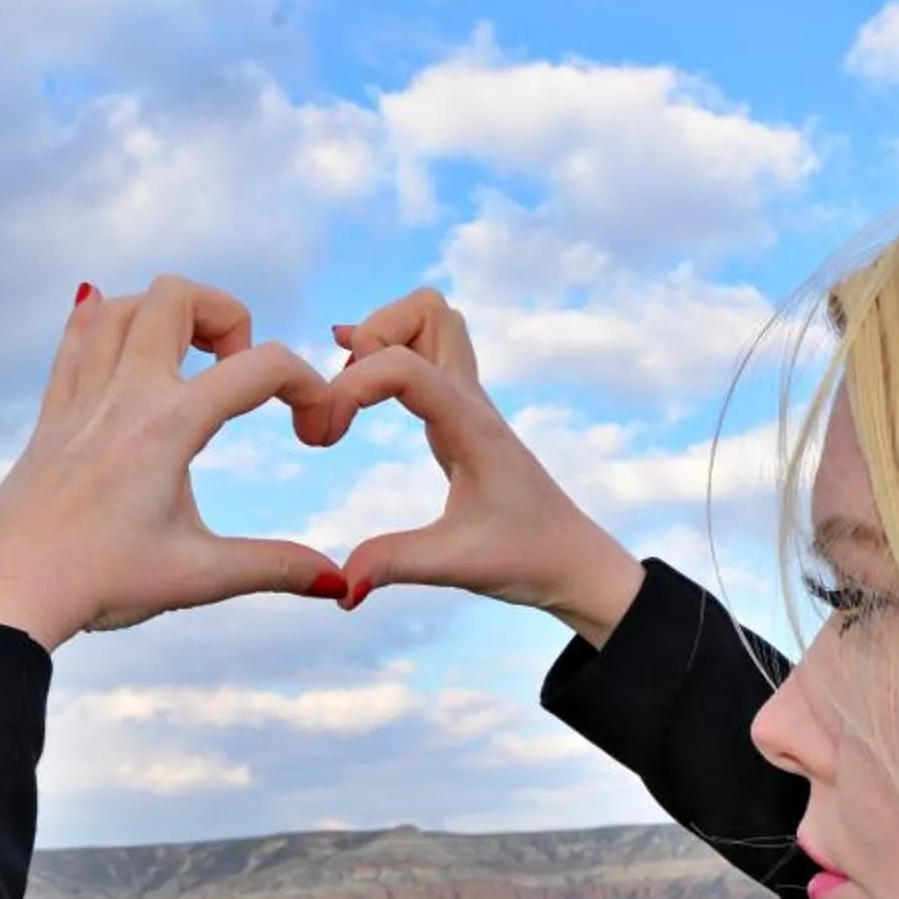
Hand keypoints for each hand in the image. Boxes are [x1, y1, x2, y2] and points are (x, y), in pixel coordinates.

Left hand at [0, 277, 345, 649]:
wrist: (7, 592)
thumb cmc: (100, 583)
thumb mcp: (198, 576)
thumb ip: (275, 569)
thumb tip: (339, 584)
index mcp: (167, 425)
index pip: (259, 366)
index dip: (309, 386)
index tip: (314, 432)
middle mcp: (122, 395)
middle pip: (176, 296)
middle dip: (226, 315)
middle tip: (236, 370)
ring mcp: (79, 398)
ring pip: (120, 305)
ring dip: (166, 316)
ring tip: (190, 363)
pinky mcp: (51, 415)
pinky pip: (77, 337)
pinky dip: (109, 326)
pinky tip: (129, 355)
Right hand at [299, 288, 643, 640]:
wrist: (575, 563)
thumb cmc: (527, 558)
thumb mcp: (456, 565)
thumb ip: (394, 564)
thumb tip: (339, 587)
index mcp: (472, 426)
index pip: (404, 364)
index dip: (352, 385)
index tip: (324, 438)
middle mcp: (472, 401)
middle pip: (428, 310)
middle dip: (373, 332)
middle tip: (342, 389)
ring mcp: (469, 403)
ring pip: (431, 322)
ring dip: (382, 336)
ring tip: (347, 388)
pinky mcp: (462, 417)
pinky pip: (427, 355)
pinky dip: (387, 352)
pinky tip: (352, 377)